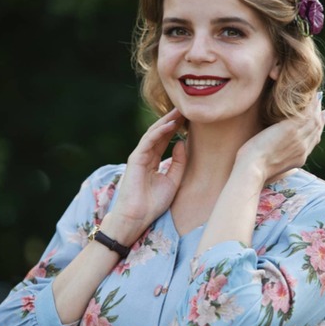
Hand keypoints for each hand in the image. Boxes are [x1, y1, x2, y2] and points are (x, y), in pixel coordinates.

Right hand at [102, 108, 187, 243]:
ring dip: (167, 121)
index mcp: (152, 161)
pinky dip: (160, 131)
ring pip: (154, 133)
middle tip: (186, 108)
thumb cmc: (153, 203)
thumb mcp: (172, 181)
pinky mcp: (135, 158)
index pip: (165, 139)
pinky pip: (148, 141)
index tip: (190, 118)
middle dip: (172, 120)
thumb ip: (178, 163)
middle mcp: (145, 155)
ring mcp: (139, 156)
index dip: (176, 128)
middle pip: (160, 133)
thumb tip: (182, 144)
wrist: (137, 217)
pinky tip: (171, 124)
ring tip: (180, 111)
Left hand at [236, 93, 324, 183]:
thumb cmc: (256, 171)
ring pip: (314, 120)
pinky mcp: (291, 130)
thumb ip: (283, 166)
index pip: (313, 141)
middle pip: (316, 129)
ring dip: (316, 107)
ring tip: (316, 95)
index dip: (317, 129)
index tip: (319, 118)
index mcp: (299, 159)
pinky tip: (309, 95)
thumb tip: (288, 166)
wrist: (252, 170)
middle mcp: (303, 149)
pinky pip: (306, 113)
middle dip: (319, 115)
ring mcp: (299, 139)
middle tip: (320, 103)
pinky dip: (310, 104)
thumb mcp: (274, 170)